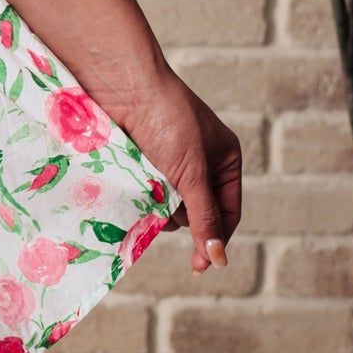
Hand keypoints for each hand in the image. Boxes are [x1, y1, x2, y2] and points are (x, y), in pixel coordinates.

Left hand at [112, 67, 241, 273]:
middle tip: (168, 199)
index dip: (217, 237)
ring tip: (149, 184)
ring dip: (160, 206)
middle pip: (196, 213)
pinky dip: (143, 198)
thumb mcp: (193, 173)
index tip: (201, 266)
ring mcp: (170, 164)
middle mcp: (201, 163)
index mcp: (225, 160)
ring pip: (169, 207)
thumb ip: (205, 216)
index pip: (229, 211)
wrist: (123, 87)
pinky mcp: (143, 165)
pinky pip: (148, 197)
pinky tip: (134, 186)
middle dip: (182, 214)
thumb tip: (217, 258)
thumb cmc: (166, 121)